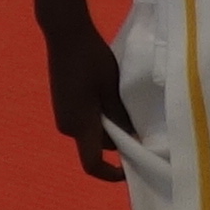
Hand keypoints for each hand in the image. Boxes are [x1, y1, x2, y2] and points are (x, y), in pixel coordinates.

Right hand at [30, 0, 136, 178]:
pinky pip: (87, 120)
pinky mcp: (65, 104)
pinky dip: (103, 118)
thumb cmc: (91, 60)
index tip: (132, 171)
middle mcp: (68, 125)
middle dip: (121, 142)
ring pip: (94, 132)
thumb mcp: (113, 89)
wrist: (66, 35)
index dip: (111, 174)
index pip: (92, 163)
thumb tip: (134, 137)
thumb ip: (122, 116)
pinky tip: (117, 101)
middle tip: (145, 131)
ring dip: (113, 128)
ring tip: (133, 112)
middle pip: (98, 146)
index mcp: (79, 124)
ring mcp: (64, 114)